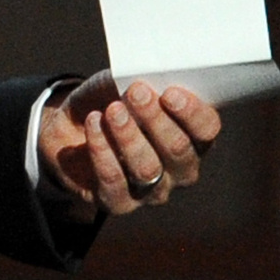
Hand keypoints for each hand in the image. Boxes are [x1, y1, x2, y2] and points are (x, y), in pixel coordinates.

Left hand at [37, 69, 220, 217]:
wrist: (72, 129)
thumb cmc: (110, 100)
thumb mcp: (126, 82)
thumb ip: (142, 80)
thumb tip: (147, 77)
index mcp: (193, 136)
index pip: (207, 129)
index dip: (192, 113)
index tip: (170, 93)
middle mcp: (180, 169)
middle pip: (179, 150)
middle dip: (157, 120)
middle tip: (137, 94)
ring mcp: (152, 190)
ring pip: (148, 168)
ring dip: (129, 136)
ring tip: (112, 111)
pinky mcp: (119, 202)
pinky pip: (114, 181)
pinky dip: (102, 150)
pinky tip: (94, 125)